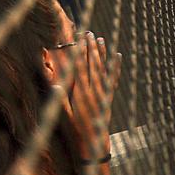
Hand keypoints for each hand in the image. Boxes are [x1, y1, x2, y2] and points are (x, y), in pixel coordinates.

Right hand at [54, 32, 121, 157]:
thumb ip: (60, 98)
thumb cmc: (75, 129)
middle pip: (91, 65)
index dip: (78, 53)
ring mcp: (103, 93)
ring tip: (100, 38)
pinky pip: (113, 79)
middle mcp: (93, 91)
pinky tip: (118, 55)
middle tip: (88, 32)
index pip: (79, 69)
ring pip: (103, 69)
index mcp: (80, 94)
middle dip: (89, 48)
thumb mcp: (64, 114)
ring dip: (102, 53)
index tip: (77, 40)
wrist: (93, 142)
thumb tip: (56, 82)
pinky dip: (116, 67)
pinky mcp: (109, 97)